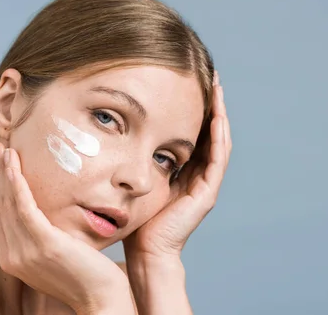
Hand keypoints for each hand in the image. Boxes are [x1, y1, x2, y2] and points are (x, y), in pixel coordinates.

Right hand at [0, 143, 134, 313]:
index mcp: (15, 258)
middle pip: (0, 206)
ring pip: (8, 204)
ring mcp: (25, 252)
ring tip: (4, 148)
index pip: (2, 216)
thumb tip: (47, 218)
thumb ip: (46, 237)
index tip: (1, 163)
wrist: (101, 299)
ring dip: (4, 173)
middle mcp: (13, 256)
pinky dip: (16, 186)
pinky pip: (24, 209)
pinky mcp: (42, 245)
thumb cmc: (87, 275)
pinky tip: (13, 167)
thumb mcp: (59, 253)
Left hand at [123, 71, 231, 259]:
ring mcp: (206, 183)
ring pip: (218, 139)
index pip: (192, 131)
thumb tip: (108, 130)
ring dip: (219, 111)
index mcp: (183, 171)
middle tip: (209, 74)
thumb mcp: (133, 181)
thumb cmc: (133, 220)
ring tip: (216, 84)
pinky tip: (217, 112)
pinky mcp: (208, 191)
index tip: (188, 80)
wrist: (144, 252)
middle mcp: (198, 174)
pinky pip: (218, 156)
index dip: (193, 106)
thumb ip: (130, 160)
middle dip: (210, 102)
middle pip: (209, 130)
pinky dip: (219, 133)